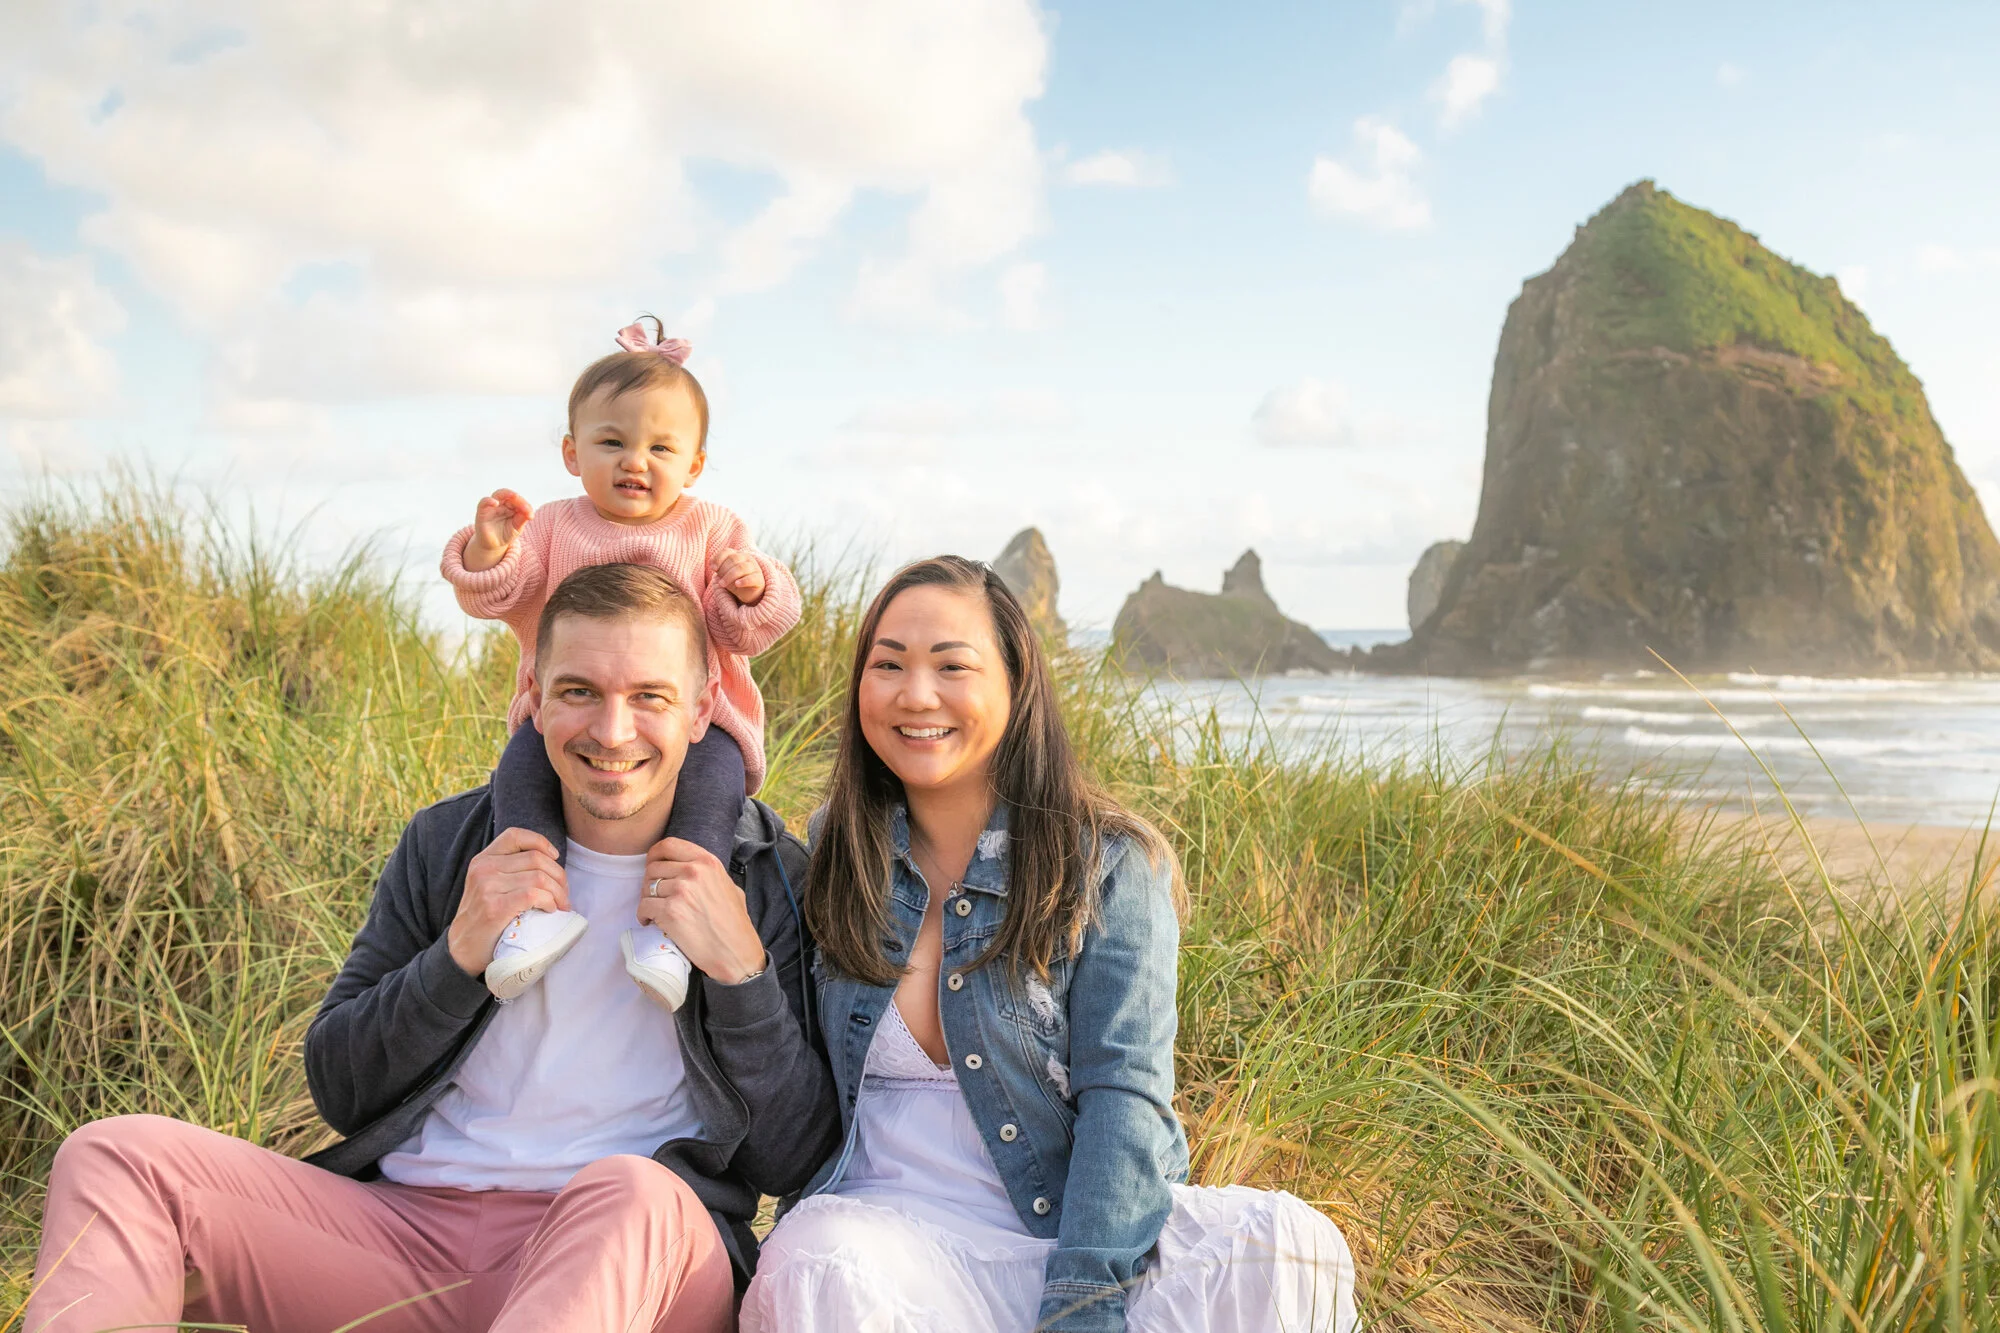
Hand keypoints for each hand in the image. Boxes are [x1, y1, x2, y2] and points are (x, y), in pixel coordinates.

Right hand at [447, 827, 569, 975]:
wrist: (462, 949)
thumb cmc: (484, 916)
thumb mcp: (488, 884)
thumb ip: (509, 869)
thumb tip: (551, 861)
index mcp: (483, 859)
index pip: (515, 835)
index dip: (540, 842)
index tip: (554, 857)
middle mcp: (484, 869)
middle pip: (536, 858)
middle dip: (559, 876)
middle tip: (564, 894)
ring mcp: (487, 887)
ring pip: (539, 877)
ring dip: (558, 892)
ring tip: (561, 905)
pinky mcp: (494, 908)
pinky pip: (533, 895)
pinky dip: (549, 902)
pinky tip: (550, 910)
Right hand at [464, 489, 532, 572]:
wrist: (493, 545)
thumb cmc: (505, 534)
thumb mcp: (517, 527)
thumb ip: (522, 519)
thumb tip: (531, 514)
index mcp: (511, 506)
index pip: (518, 500)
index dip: (525, 505)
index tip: (531, 516)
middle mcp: (501, 504)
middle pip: (509, 495)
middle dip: (519, 499)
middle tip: (526, 508)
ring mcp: (491, 507)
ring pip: (498, 495)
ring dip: (507, 494)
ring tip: (515, 497)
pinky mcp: (481, 512)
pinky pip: (483, 503)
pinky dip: (488, 501)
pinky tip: (495, 503)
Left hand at [638, 838, 766, 983]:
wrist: (736, 953)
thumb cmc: (734, 924)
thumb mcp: (729, 887)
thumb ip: (708, 874)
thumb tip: (688, 869)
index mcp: (707, 862)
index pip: (669, 845)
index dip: (655, 855)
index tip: (652, 865)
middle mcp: (693, 871)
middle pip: (653, 868)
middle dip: (650, 883)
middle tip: (655, 897)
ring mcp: (681, 890)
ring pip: (646, 888)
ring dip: (647, 900)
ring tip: (655, 912)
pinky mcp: (670, 911)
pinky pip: (643, 906)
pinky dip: (643, 915)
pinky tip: (651, 922)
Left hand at [713, 549, 766, 605]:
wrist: (748, 593)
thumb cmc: (734, 581)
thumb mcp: (724, 574)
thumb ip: (719, 569)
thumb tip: (714, 566)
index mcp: (737, 555)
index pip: (727, 551)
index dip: (718, 559)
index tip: (713, 568)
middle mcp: (747, 558)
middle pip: (733, 559)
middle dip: (724, 570)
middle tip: (719, 582)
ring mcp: (754, 568)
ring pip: (741, 568)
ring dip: (729, 576)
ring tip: (723, 585)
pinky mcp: (759, 579)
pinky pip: (751, 578)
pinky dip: (743, 581)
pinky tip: (737, 584)